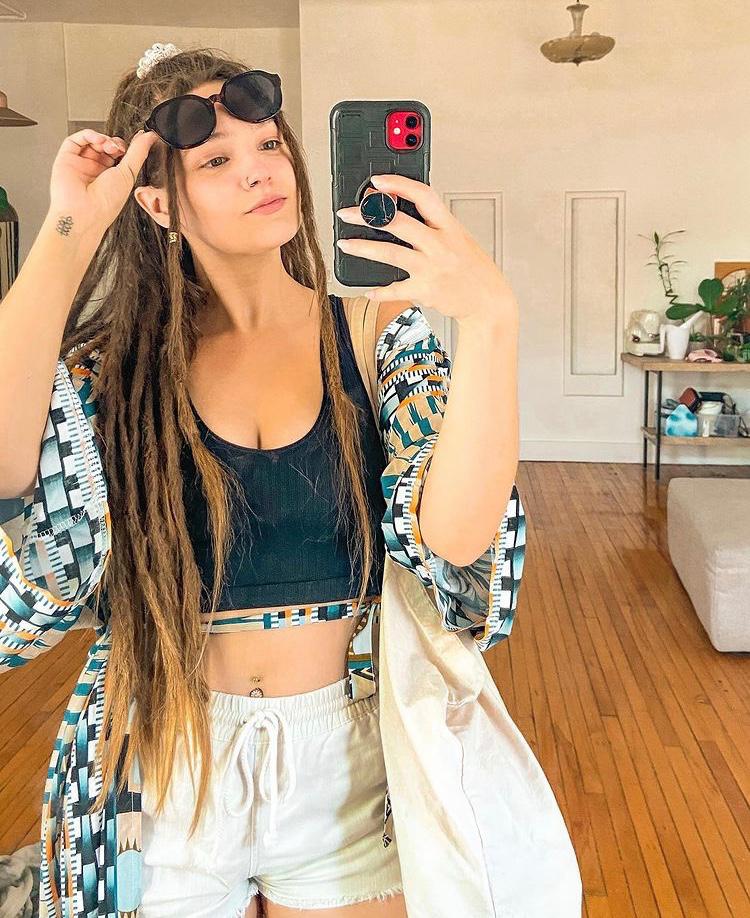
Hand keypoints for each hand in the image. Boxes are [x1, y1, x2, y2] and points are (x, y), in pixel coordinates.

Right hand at [48, 128, 160, 236]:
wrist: (84, 212)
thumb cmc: (105, 203)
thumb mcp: (129, 174)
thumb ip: (138, 152)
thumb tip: (149, 137)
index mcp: (112, 178)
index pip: (119, 155)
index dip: (125, 148)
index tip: (133, 145)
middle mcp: (96, 171)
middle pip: (106, 146)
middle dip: (115, 143)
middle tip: (118, 149)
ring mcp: (82, 164)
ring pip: (92, 141)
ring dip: (103, 139)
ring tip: (109, 146)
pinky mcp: (67, 159)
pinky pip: (76, 140)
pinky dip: (88, 135)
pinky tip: (97, 139)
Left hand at [335, 173, 516, 323]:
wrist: (489, 301)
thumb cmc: (474, 270)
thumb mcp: (460, 238)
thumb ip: (434, 226)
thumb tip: (402, 210)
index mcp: (450, 227)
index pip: (423, 196)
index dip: (398, 185)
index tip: (377, 182)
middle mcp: (440, 245)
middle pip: (399, 223)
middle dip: (368, 215)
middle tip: (347, 213)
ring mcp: (432, 268)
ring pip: (390, 253)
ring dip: (363, 248)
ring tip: (346, 244)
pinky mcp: (426, 291)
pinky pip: (396, 290)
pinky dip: (380, 292)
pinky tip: (369, 291)